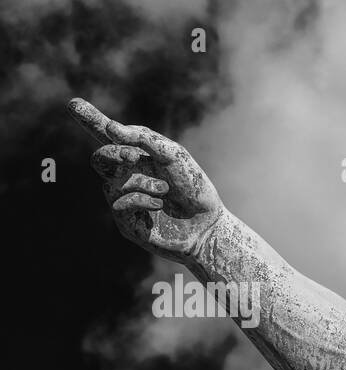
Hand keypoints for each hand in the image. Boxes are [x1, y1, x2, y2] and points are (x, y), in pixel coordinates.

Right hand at [69, 98, 222, 262]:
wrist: (207, 225)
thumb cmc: (194, 189)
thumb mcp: (174, 157)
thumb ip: (145, 140)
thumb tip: (110, 128)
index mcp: (137, 156)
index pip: (108, 137)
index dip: (90, 120)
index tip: (73, 103)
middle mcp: (126, 176)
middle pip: (99, 159)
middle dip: (113, 154)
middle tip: (132, 156)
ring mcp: (124, 199)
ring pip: (111, 182)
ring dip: (141, 181)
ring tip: (165, 190)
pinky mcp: (126, 222)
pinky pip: (119, 203)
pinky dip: (141, 199)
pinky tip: (158, 205)